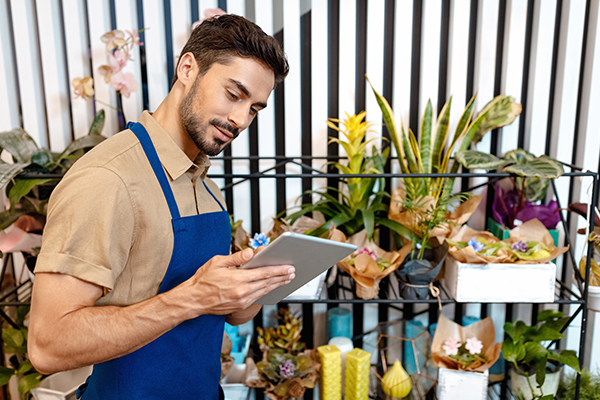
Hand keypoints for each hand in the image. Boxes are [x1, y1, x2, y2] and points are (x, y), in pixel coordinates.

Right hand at [180, 248, 294, 317]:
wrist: (193, 300)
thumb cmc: (203, 279)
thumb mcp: (217, 262)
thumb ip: (236, 257)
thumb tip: (251, 252)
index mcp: (238, 279)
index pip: (264, 273)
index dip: (279, 270)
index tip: (289, 267)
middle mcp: (242, 292)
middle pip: (268, 283)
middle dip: (282, 277)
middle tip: (293, 272)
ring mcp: (242, 301)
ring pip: (264, 291)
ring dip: (277, 285)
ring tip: (286, 279)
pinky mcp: (240, 307)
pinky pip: (258, 297)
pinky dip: (267, 291)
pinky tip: (272, 287)